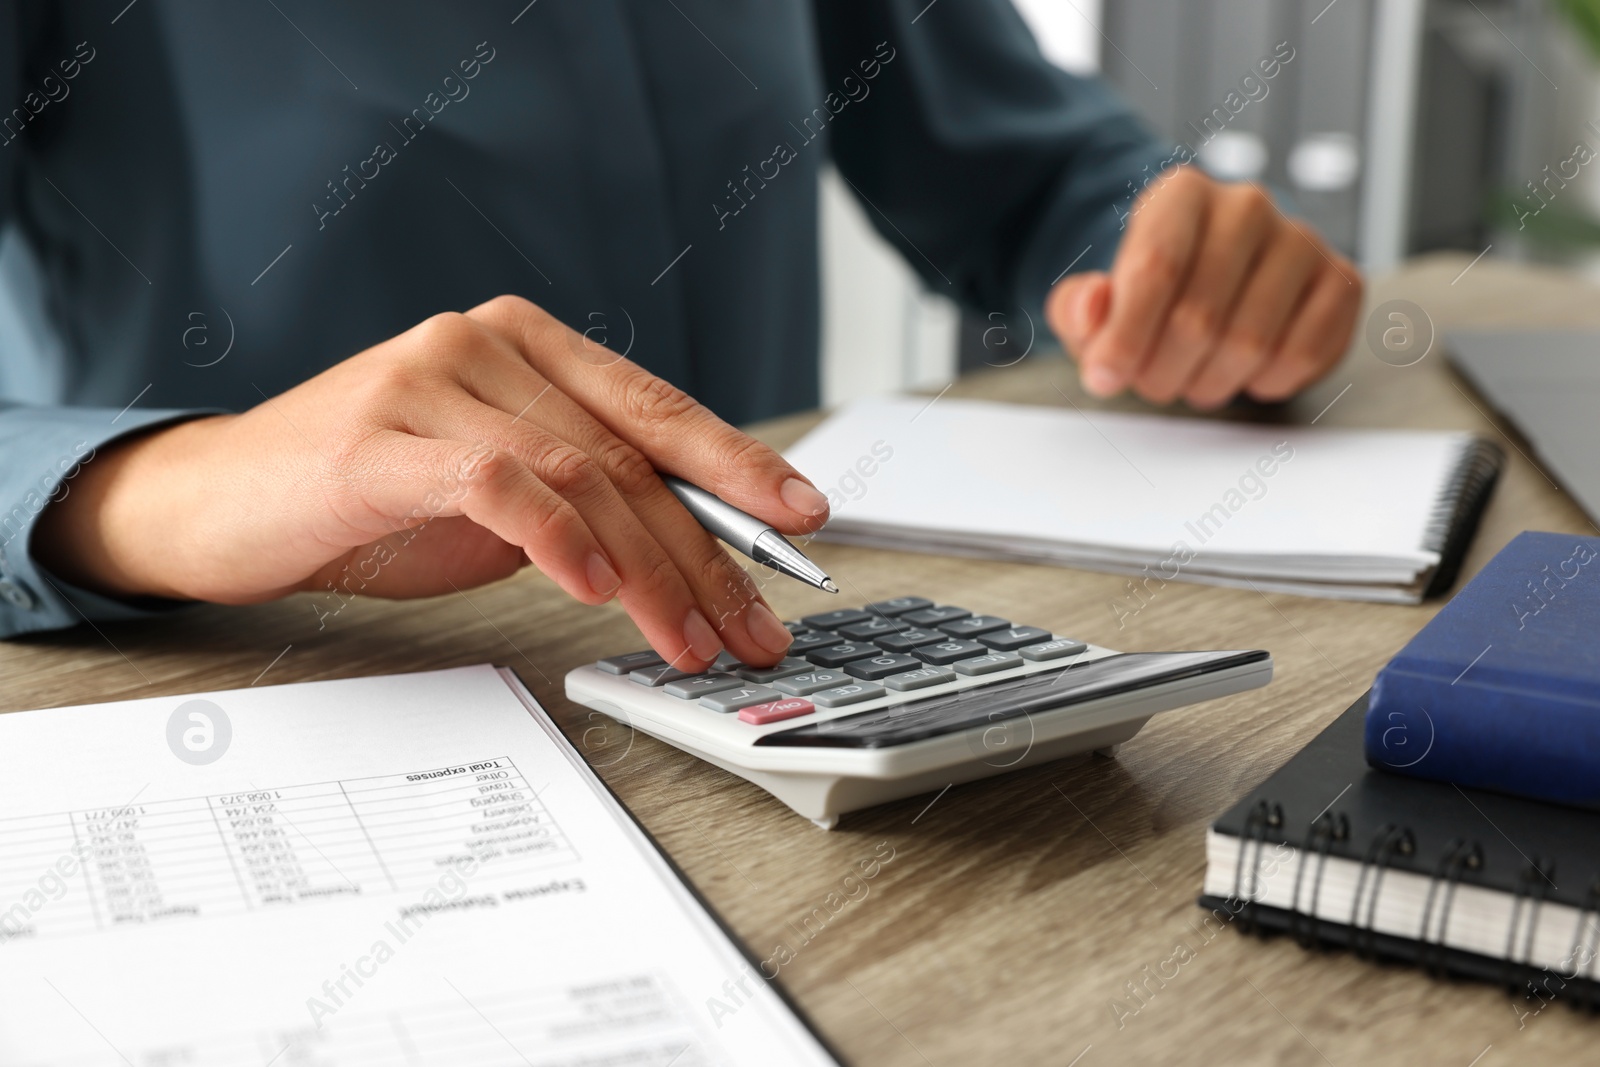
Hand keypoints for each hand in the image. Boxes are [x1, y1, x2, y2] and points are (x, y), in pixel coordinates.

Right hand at [33, 295, 826, 667]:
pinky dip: (558, 540)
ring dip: (649, 571)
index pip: (654, 407)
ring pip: (578, 475)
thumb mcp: (497, 493)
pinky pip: (498, 483)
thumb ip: (579, 492)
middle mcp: (486, 344)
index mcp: (526, 344)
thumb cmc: (369, 499)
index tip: (803, 519)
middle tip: (750, 628)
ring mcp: (431, 380)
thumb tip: (690, 546)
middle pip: (627, 455)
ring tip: (690, 640)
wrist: (224, 502)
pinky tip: (597, 592)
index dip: (737, 465)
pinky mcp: (379, 438)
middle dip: (705, 553)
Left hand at [1047, 166, 1361, 408]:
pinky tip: (1244, 371)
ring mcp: (1300, 240)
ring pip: (1249, 344)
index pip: (1155, 270)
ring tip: (1191, 376)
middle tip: (1150, 381)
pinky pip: (1302, 354)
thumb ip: (1078, 308)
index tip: (1104, 377)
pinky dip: (1265, 382)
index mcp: (1180, 195)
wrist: (1211, 284)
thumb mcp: (1096, 303)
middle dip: (1162, 370)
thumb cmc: (1148, 298)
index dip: (1125, 337)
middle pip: (1199, 318)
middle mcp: (1246, 206)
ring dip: (1209, 383)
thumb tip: (1093, 306)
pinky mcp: (1340, 281)